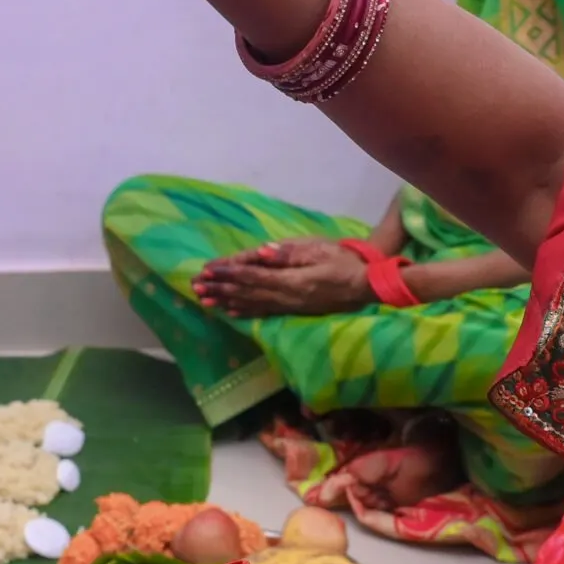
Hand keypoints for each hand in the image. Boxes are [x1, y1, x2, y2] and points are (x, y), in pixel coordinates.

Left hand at [194, 237, 376, 317]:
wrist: (367, 286)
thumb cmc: (346, 262)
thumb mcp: (321, 251)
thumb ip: (291, 254)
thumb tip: (263, 253)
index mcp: (292, 281)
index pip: (253, 276)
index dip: (229, 273)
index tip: (208, 269)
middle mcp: (287, 298)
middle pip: (247, 293)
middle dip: (220, 288)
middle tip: (196, 286)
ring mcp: (290, 307)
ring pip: (252, 304)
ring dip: (226, 302)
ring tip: (204, 301)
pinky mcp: (294, 311)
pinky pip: (264, 312)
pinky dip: (245, 311)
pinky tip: (231, 312)